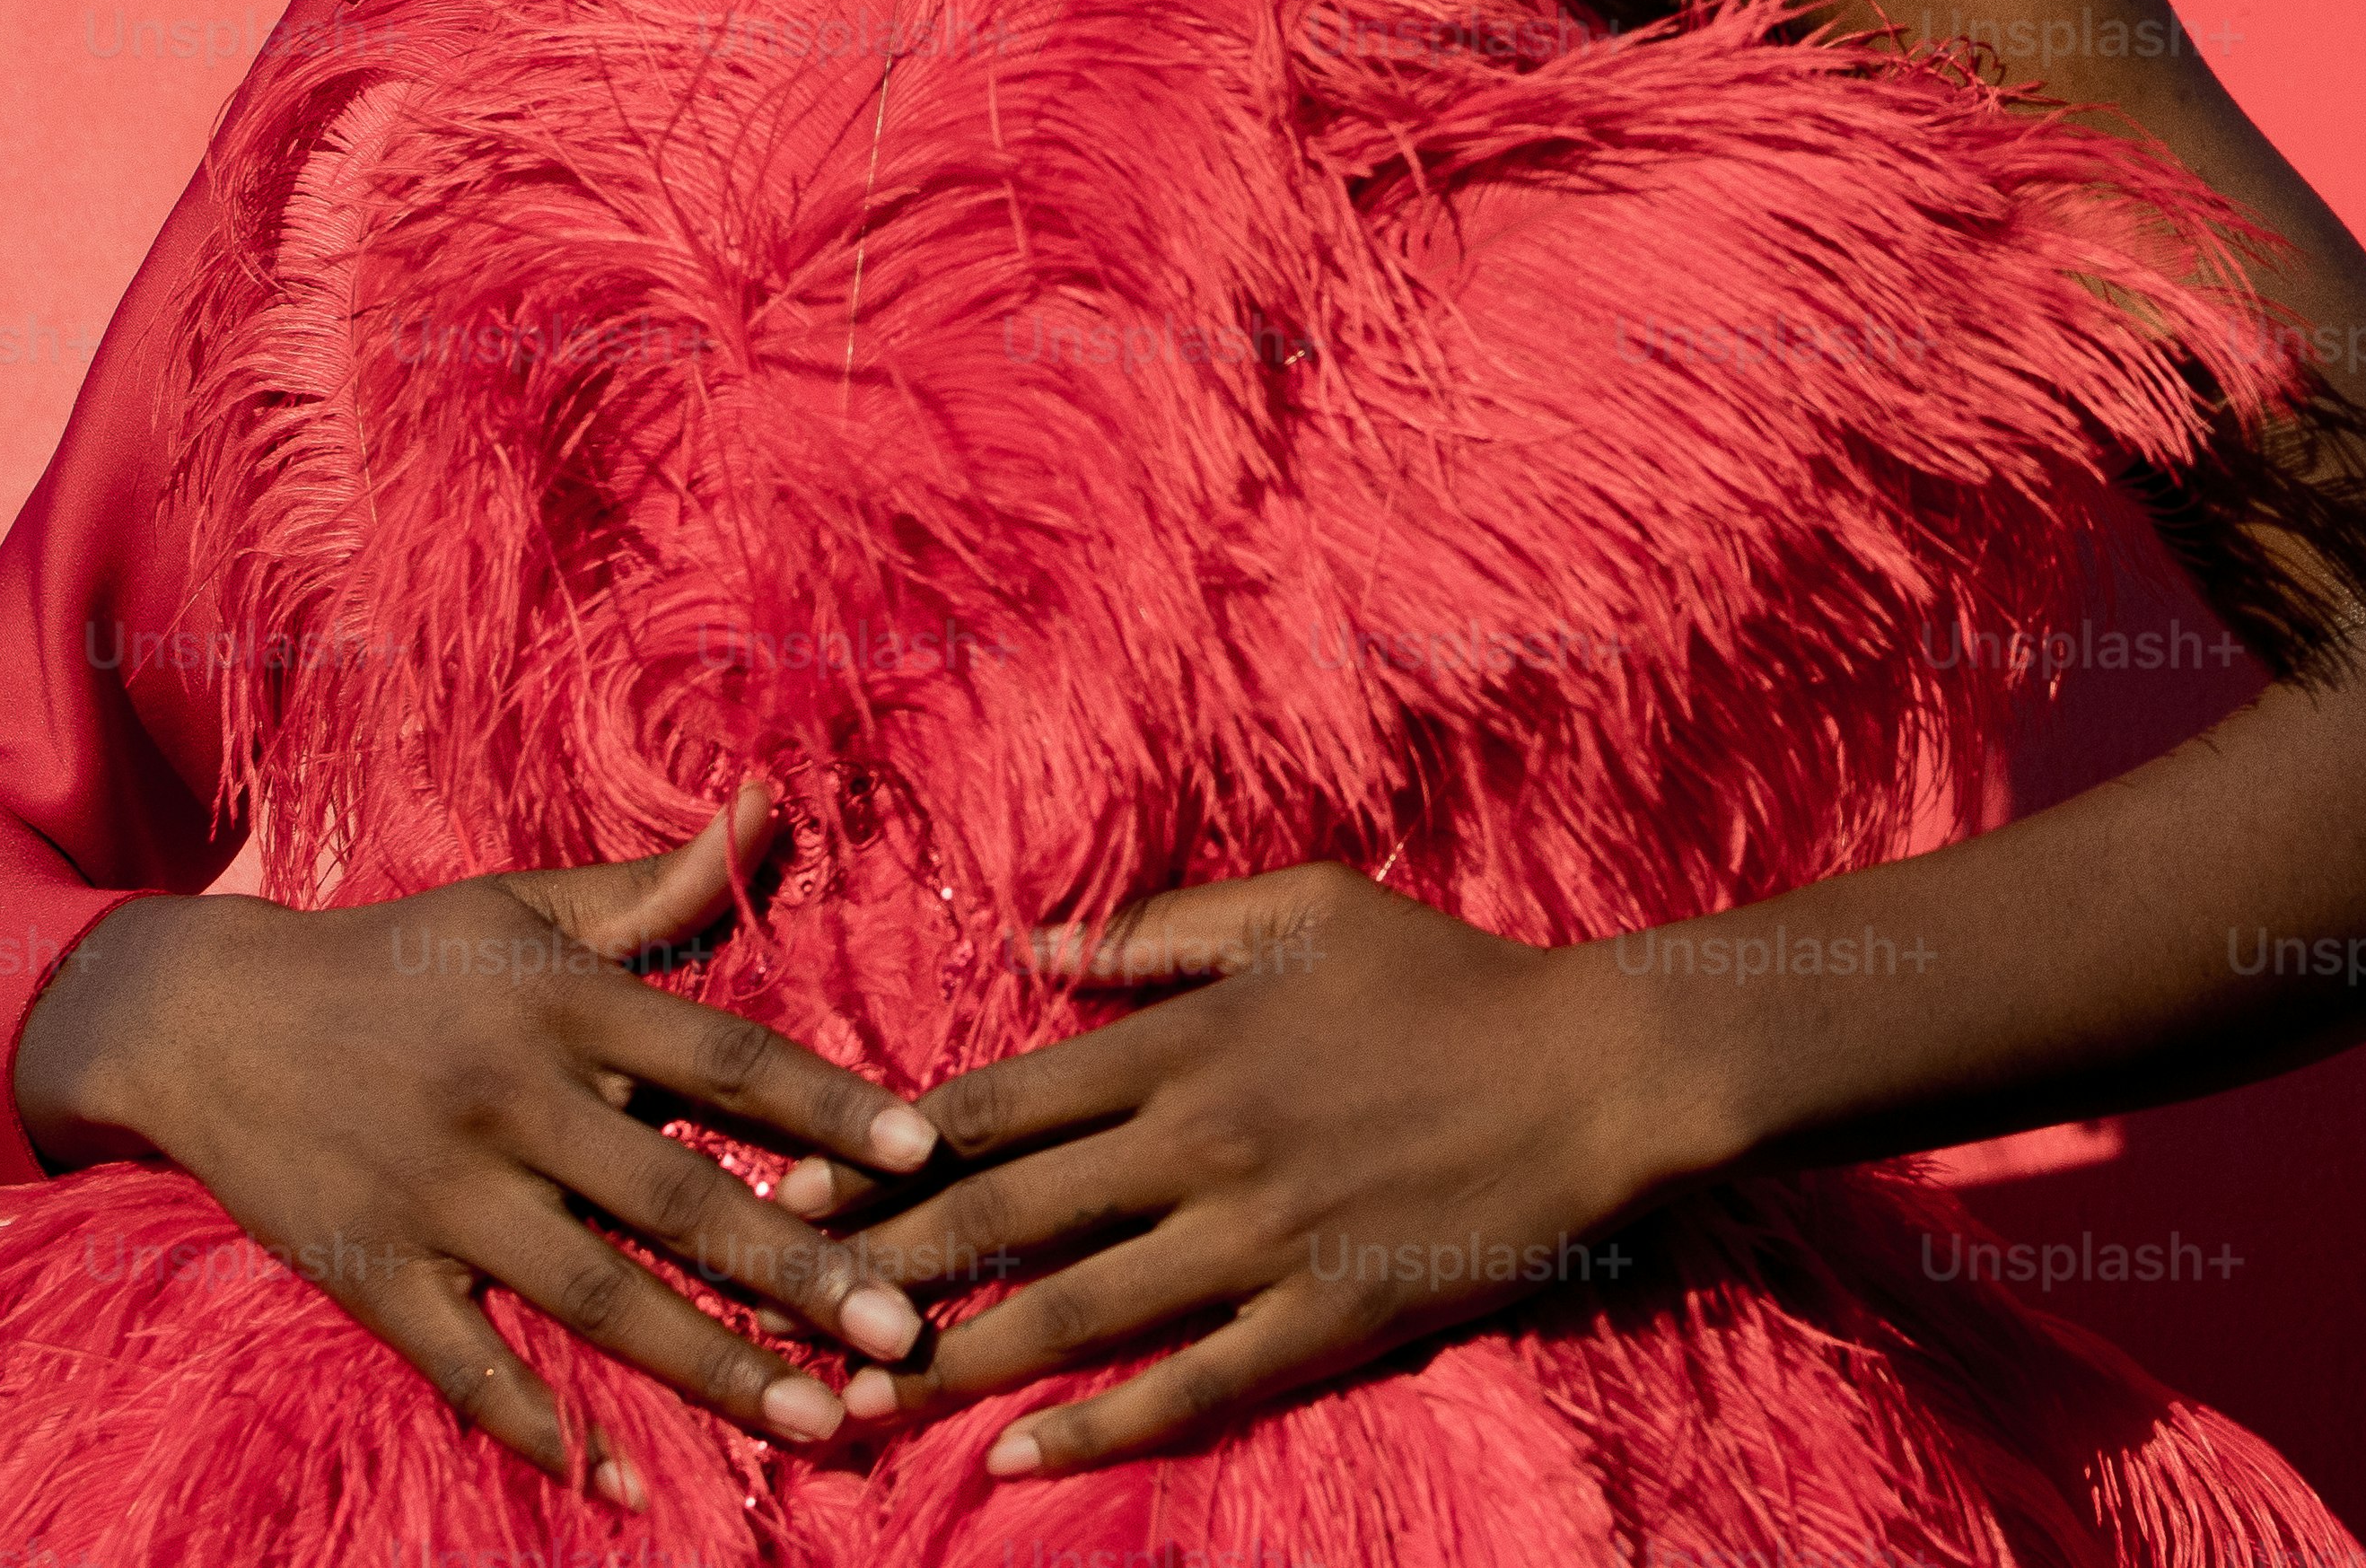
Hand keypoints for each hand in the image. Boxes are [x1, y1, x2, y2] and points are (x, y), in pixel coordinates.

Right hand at [17, 779, 942, 1502]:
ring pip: (598, 1295)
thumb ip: (660, 886)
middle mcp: (513, 1100)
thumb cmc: (401, 960)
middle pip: (677, 1196)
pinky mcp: (374, 1276)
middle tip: (906, 1334)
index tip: (923, 1153)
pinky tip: (625, 1485)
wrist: (207, 1018)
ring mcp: (442, 1198)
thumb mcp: (525, 909)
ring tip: (820, 1423)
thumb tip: (769, 805)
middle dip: (797, 1270)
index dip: (826, 1104)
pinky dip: (545, 1431)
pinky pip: (471, 1369)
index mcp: (563, 1005)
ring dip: (714, 1367)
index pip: (723, 1057)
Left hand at [811, 863, 1692, 1478]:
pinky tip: (1020, 1458)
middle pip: (1006, 1214)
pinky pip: (1190, 1384)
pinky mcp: (1322, 1320)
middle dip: (878, 1271)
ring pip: (1074, 1310)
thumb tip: (1038, 944)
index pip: (995, 1105)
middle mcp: (1198, 1141)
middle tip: (773, 1318)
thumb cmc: (1446, 977)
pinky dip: (1099, 1426)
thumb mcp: (1302, 908)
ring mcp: (1258, 1240)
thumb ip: (1162, 931)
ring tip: (856, 1408)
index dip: (883, 1156)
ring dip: (954, 1363)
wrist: (1592, 1071)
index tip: (789, 1194)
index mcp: (1183, 1041)